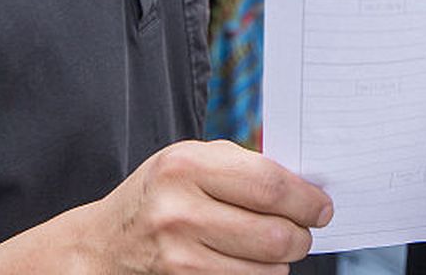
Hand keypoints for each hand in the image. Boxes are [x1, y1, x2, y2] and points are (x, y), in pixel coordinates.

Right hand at [72, 140, 331, 273]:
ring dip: (280, 263)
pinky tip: (245, 264)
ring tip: (269, 248)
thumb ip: (242, 167)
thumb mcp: (191, 162)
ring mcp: (177, 258)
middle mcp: (179, 212)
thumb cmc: (160, 196)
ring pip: (267, 272)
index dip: (307, 201)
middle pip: (275, 235)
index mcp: (186, 166)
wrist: (103, 246)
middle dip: (301, 237)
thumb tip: (305, 187)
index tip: (322, 208)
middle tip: (303, 232)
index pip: (270, 186)